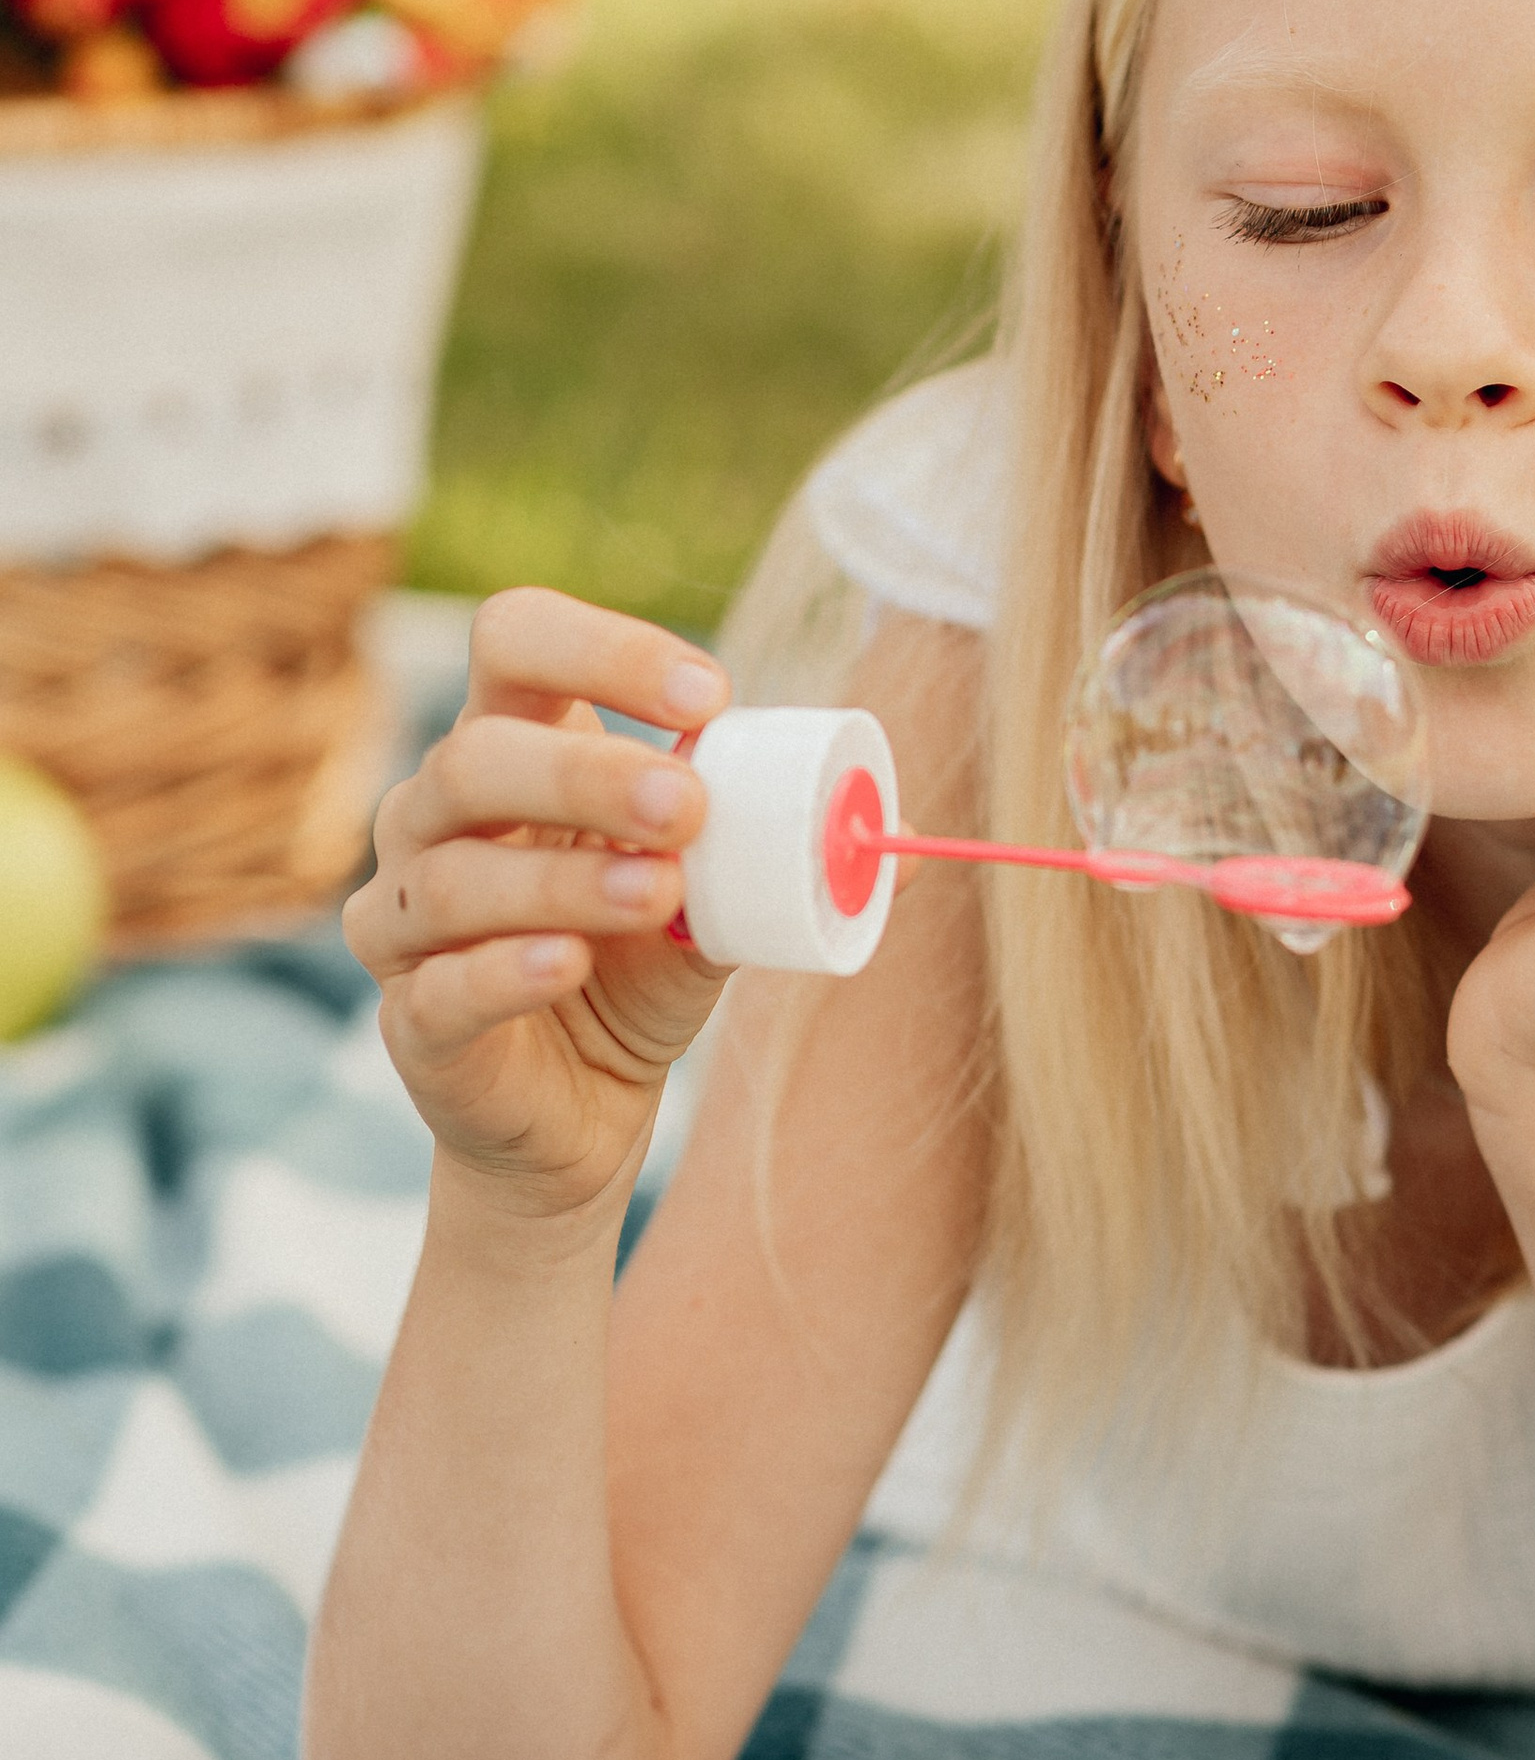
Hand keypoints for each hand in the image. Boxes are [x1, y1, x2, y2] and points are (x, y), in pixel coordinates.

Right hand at [345, 590, 731, 1221]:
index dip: (602, 648)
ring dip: (565, 878)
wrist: (582, 1120)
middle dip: (587, 773)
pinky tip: (571, 963)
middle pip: (477, 755)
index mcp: (513, 749)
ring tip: (660, 892)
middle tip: (687, 806)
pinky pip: (440, 985)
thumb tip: (903, 843)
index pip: (515, 640)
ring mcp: (406, 919)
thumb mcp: (723, 906)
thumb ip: (788, 861)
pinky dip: (507, 969)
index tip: (710, 694)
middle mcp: (436, 818)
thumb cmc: (638, 977)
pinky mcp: (411, 1019)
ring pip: (454, 873)